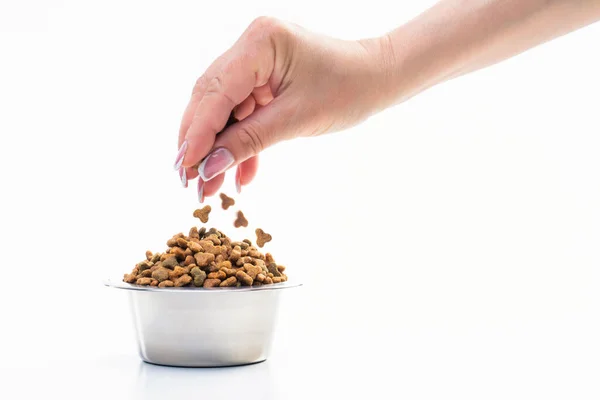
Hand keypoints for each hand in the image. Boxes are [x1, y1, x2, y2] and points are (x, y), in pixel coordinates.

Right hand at [174, 17, 390, 200]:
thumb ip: (249, 142)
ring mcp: (254, 63)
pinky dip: (241, 143)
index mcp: (260, 43)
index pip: (217, 92)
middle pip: (211, 100)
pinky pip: (242, 114)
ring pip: (223, 111)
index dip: (197, 133)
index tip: (184, 167)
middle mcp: (251, 47)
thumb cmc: (347, 89)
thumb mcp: (296, 119)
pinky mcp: (261, 80)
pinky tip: (239, 174)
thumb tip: (208, 167)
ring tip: (210, 186)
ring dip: (218, 149)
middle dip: (200, 143)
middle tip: (188, 180)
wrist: (376, 80)